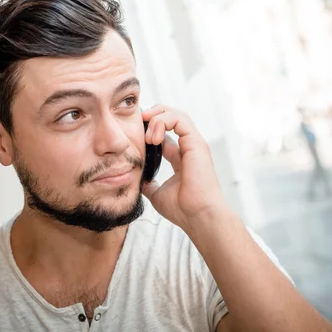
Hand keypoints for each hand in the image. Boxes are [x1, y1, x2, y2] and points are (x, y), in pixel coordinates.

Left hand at [142, 105, 227, 230]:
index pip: (165, 134)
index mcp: (181, 158)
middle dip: (153, 115)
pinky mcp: (196, 143)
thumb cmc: (182, 209)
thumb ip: (149, 183)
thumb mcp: (157, 193)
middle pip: (172, 118)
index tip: (133, 134)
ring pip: (176, 114)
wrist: (197, 217)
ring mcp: (194, 144)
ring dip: (157, 118)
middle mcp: (189, 148)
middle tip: (138, 124)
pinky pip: (179, 119)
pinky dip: (163, 121)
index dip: (149, 129)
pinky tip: (153, 137)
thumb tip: (137, 180)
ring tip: (147, 135)